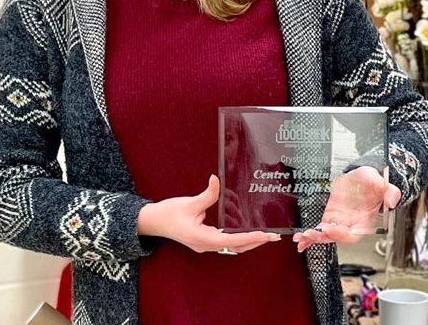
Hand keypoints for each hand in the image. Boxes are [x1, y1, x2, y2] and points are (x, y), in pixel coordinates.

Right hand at [137, 175, 279, 253]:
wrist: (152, 222)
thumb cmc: (168, 213)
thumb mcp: (189, 203)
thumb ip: (206, 194)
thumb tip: (216, 180)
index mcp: (202, 238)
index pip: (232, 241)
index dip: (250, 238)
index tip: (265, 235)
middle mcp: (205, 245)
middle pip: (236, 248)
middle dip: (256, 242)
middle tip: (274, 237)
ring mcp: (204, 245)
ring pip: (231, 247)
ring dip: (248, 242)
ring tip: (265, 235)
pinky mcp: (203, 241)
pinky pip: (225, 243)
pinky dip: (238, 239)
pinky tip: (247, 232)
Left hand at [292, 166, 400, 252]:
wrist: (362, 177)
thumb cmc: (372, 182)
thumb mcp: (381, 182)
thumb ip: (389, 192)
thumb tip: (392, 201)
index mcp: (363, 221)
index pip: (352, 235)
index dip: (341, 235)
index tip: (330, 228)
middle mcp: (350, 225)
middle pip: (336, 238)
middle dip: (323, 237)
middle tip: (311, 233)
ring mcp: (339, 222)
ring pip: (326, 235)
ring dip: (313, 238)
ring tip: (302, 237)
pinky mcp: (329, 217)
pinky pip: (319, 229)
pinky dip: (309, 236)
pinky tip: (300, 239)